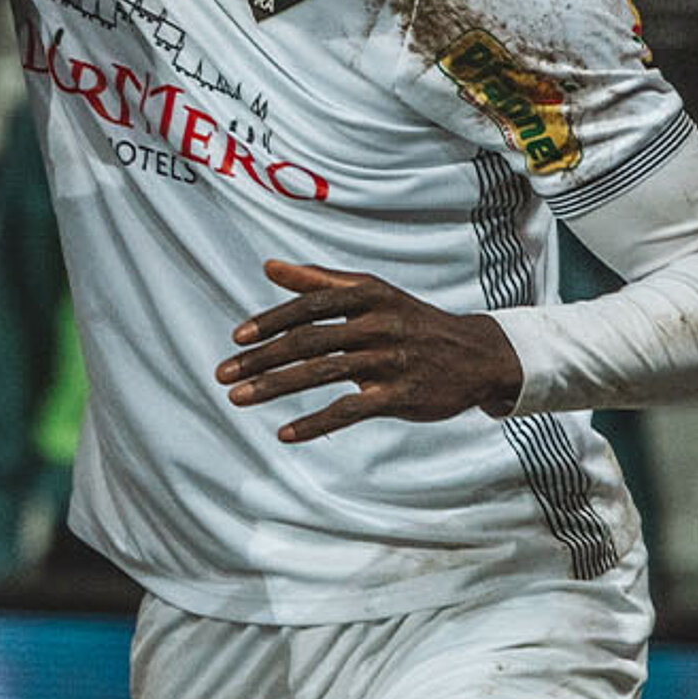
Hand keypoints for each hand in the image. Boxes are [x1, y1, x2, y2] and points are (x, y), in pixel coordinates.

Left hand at [217, 260, 523, 441]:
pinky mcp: (400, 395)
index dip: (270, 321)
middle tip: (222, 374)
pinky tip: (284, 433)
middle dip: (260, 358)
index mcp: (367, 294)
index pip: (308, 305)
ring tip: (239, 399)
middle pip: (308, 340)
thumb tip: (269, 266)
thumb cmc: (411, 319)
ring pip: (322, 373)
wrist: (475, 355)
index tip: (236, 338)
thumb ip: (318, 280)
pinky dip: (315, 422)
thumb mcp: (371, 292)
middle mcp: (377, 323)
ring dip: (275, 387)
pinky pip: (350, 410)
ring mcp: (389, 360)